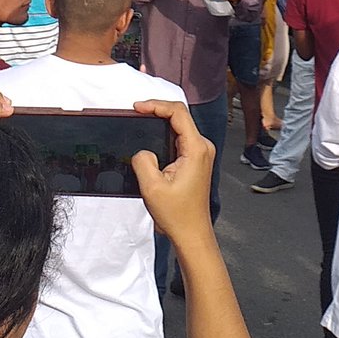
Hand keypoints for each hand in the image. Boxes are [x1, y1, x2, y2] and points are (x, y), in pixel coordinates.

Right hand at [131, 99, 214, 245]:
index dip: (156, 105)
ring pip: (178, 127)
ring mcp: (200, 154)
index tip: (138, 107)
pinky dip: (163, 135)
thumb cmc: (178, 214)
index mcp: (196, 149)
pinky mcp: (195, 161)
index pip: (178, 113)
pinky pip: (178, 139)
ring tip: (140, 122)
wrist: (191, 232)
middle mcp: (202, 148)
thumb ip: (143, 160)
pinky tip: (150, 139)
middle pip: (179, 116)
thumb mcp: (152, 187)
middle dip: (156, 111)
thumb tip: (142, 151)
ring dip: (160, 123)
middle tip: (136, 112)